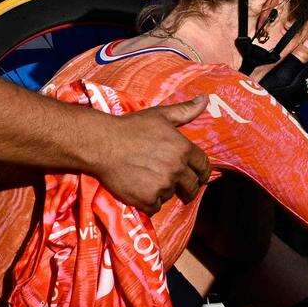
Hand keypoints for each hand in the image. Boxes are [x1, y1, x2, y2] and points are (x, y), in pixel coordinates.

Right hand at [83, 99, 213, 211]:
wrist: (102, 144)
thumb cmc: (131, 127)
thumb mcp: (160, 115)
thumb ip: (185, 110)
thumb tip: (205, 99)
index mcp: (184, 149)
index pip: (204, 167)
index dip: (202, 172)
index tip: (198, 176)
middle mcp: (177, 169)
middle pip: (192, 186)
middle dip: (188, 187)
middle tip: (179, 187)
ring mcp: (163, 186)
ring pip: (171, 195)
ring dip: (164, 191)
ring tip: (149, 180)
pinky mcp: (147, 199)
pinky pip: (155, 207)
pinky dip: (149, 202)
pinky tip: (140, 190)